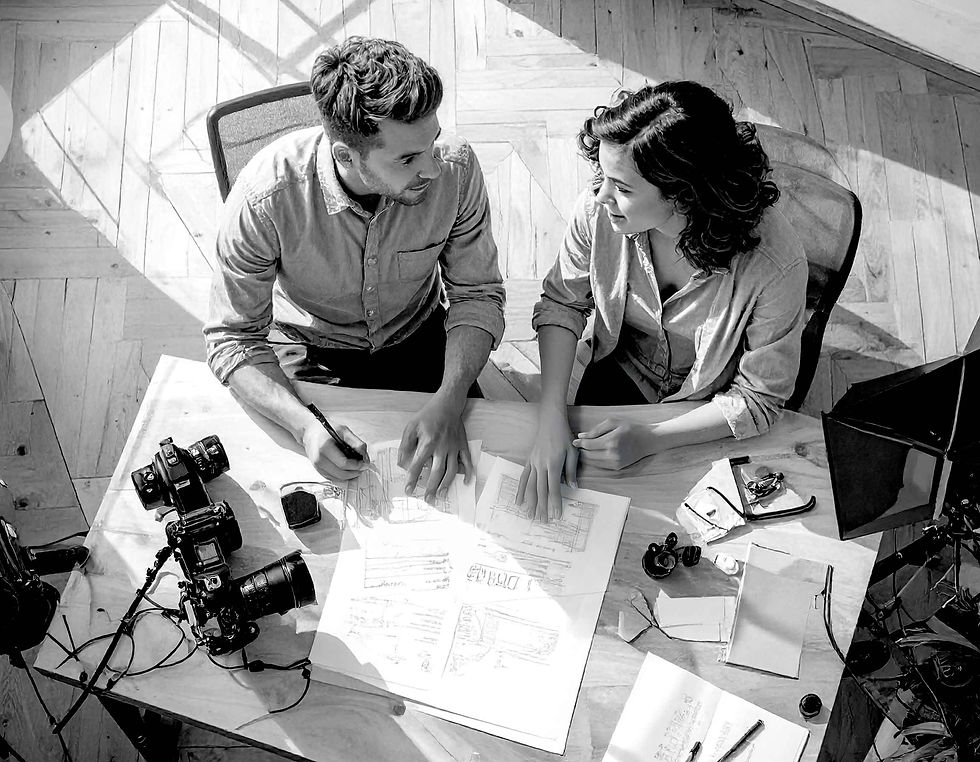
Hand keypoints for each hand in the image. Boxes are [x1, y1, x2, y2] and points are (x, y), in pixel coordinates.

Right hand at [300, 421, 368, 480]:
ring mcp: (317, 466)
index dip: (357, 466)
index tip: (364, 463)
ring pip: (337, 478)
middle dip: (355, 472)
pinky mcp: (318, 470)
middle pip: (341, 474)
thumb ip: (356, 443)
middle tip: (363, 467)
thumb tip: (365, 456)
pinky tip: (348, 471)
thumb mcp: (343, 431)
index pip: (343, 464)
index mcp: (325, 448)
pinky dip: (342, 477)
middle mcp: (319, 459)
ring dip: (349, 476)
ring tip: (357, 469)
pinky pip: (332, 478)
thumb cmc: (326, 430)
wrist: (310, 432)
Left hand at [398, 394, 471, 502]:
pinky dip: (468, 472)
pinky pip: (467, 460)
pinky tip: (466, 482)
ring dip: (447, 484)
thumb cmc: (427, 416)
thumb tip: (401, 462)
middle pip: (437, 471)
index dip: (412, 478)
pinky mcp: (462, 445)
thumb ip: (405, 445)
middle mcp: (442, 446)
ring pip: (452, 469)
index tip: (408, 490)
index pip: (418, 464)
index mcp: (428, 442)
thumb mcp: (411, 427)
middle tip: (428, 500)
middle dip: (431, 487)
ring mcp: (454, 447)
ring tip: (442, 495)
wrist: (447, 404)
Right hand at [517, 404, 577, 522]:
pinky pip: (523, 478)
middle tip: (543, 521)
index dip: (555, 503)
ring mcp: (533, 463)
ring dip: (529, 502)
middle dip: (541, 507)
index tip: (556, 515)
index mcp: (553, 464)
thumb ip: (571, 471)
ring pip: (530, 486)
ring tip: (529, 515)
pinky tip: (518, 501)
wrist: (550, 421)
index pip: (553, 488)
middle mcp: (541, 465)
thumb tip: (573, 487)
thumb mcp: (573, 452)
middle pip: (540, 490)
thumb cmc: (564, 436)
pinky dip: (521, 490)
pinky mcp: (529, 461)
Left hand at [573, 419, 655, 469]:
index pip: (588, 445)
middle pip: (588, 456)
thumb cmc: (631, 428)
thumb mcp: (614, 422)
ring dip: (586, 456)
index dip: (579, 443)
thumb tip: (581, 436)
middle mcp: (613, 455)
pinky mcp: (617, 468)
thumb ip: (596, 429)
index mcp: (611, 441)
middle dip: (581, 450)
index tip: (574, 440)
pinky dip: (594, 461)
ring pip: (592, 462)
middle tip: (578, 444)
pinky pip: (600, 466)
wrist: (648, 440)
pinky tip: (594, 454)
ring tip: (585, 449)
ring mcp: (615, 463)